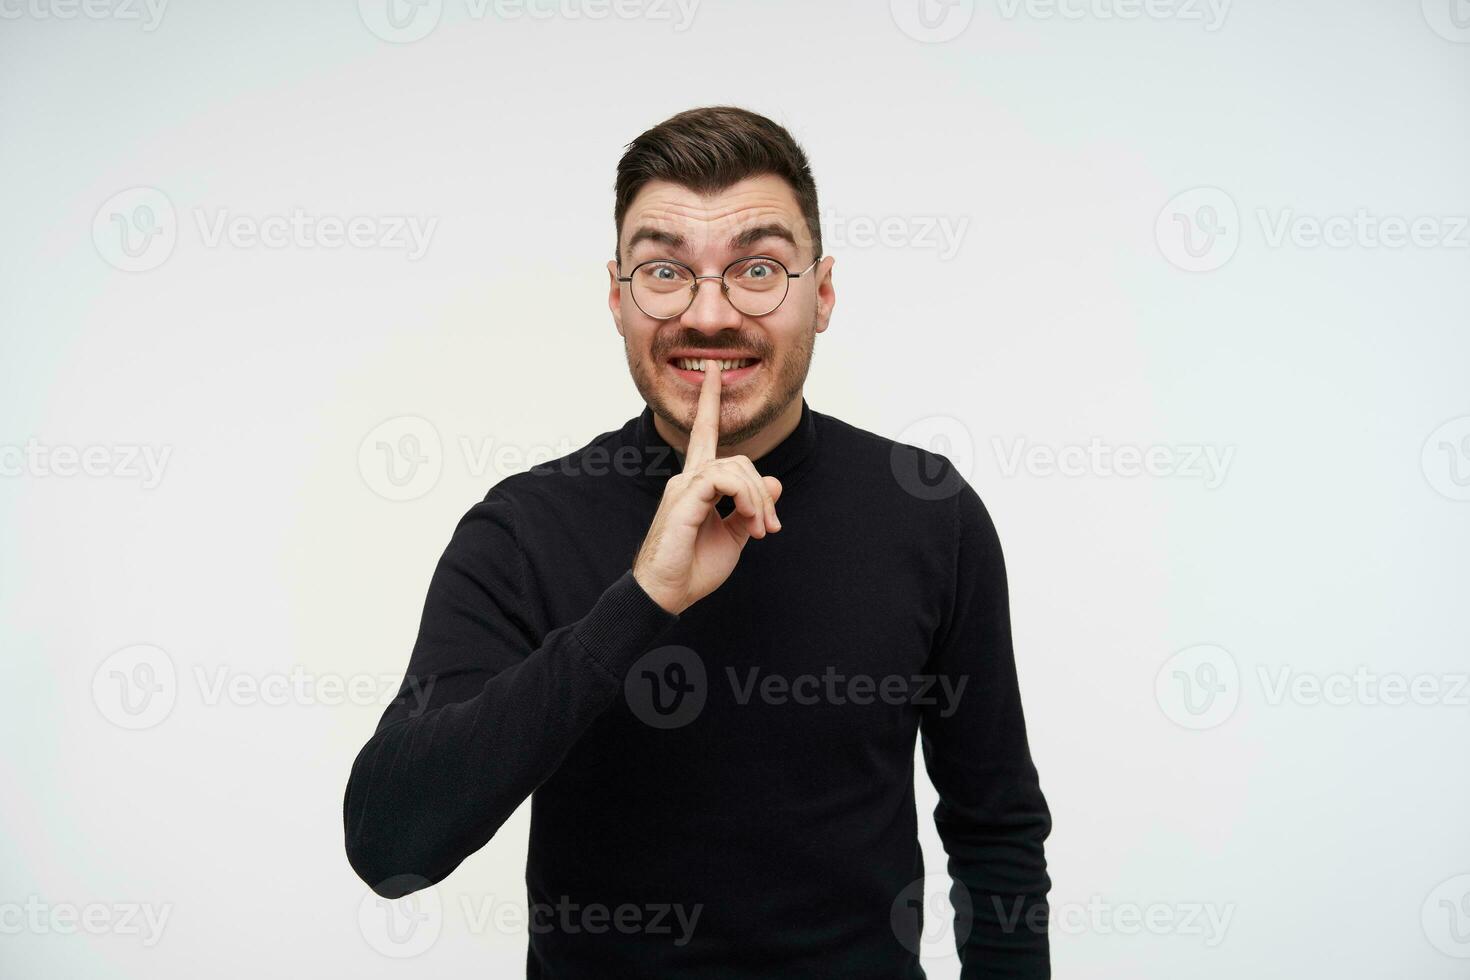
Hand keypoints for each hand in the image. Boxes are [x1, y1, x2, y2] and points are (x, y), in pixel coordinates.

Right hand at [632, 360, 782, 614]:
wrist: (667, 594)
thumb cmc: (693, 568)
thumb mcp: (734, 537)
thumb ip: (752, 508)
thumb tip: (774, 482)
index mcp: (697, 484)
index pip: (704, 433)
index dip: (709, 402)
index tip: (714, 371)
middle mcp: (687, 478)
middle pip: (738, 459)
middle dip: (763, 491)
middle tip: (769, 528)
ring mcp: (684, 486)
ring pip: (736, 467)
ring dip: (758, 500)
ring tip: (759, 530)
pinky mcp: (685, 498)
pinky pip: (724, 479)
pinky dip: (746, 498)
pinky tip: (747, 521)